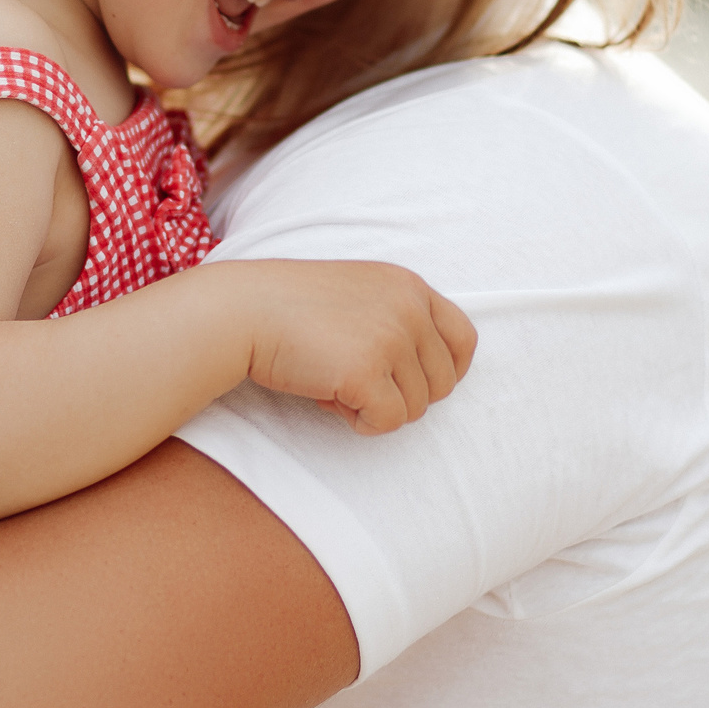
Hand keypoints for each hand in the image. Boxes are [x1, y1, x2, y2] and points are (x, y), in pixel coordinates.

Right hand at [236, 260, 477, 434]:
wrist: (244, 310)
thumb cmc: (290, 307)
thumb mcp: (359, 292)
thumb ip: (396, 317)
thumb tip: (427, 372)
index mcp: (410, 285)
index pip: (464, 339)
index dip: (448, 371)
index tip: (418, 383)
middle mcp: (409, 308)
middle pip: (442, 384)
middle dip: (403, 395)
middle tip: (357, 381)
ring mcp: (391, 339)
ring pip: (416, 408)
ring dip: (376, 407)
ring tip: (335, 381)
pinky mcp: (367, 372)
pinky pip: (387, 422)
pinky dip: (359, 421)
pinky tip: (328, 397)